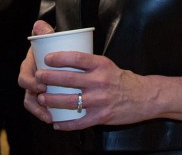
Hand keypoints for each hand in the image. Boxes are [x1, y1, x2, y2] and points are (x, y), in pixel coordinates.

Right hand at [19, 20, 53, 122]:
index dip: (30, 83)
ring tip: (50, 118)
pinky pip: (41, 109)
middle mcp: (31, 79)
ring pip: (33, 104)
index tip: (42, 85)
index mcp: (29, 66)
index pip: (24, 77)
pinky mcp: (45, 97)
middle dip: (36, 101)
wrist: (62, 53)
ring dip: (40, 112)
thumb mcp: (50, 38)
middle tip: (48, 103)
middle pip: (28, 94)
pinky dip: (46, 114)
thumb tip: (38, 25)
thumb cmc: (55, 46)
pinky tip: (54, 120)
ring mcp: (38, 89)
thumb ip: (44, 31)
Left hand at [20, 21, 151, 130]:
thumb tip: (64, 59)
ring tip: (42, 98)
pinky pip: (79, 121)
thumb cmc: (121, 80)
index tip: (47, 58)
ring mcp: (100, 100)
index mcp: (101, 65)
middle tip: (37, 78)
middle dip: (49, 79)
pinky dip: (66, 124)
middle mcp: (100, 81)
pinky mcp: (101, 116)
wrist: (144, 97)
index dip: (59, 58)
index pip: (77, 58)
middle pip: (69, 79)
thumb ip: (88, 64)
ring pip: (70, 101)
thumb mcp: (107, 65)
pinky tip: (56, 123)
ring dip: (52, 100)